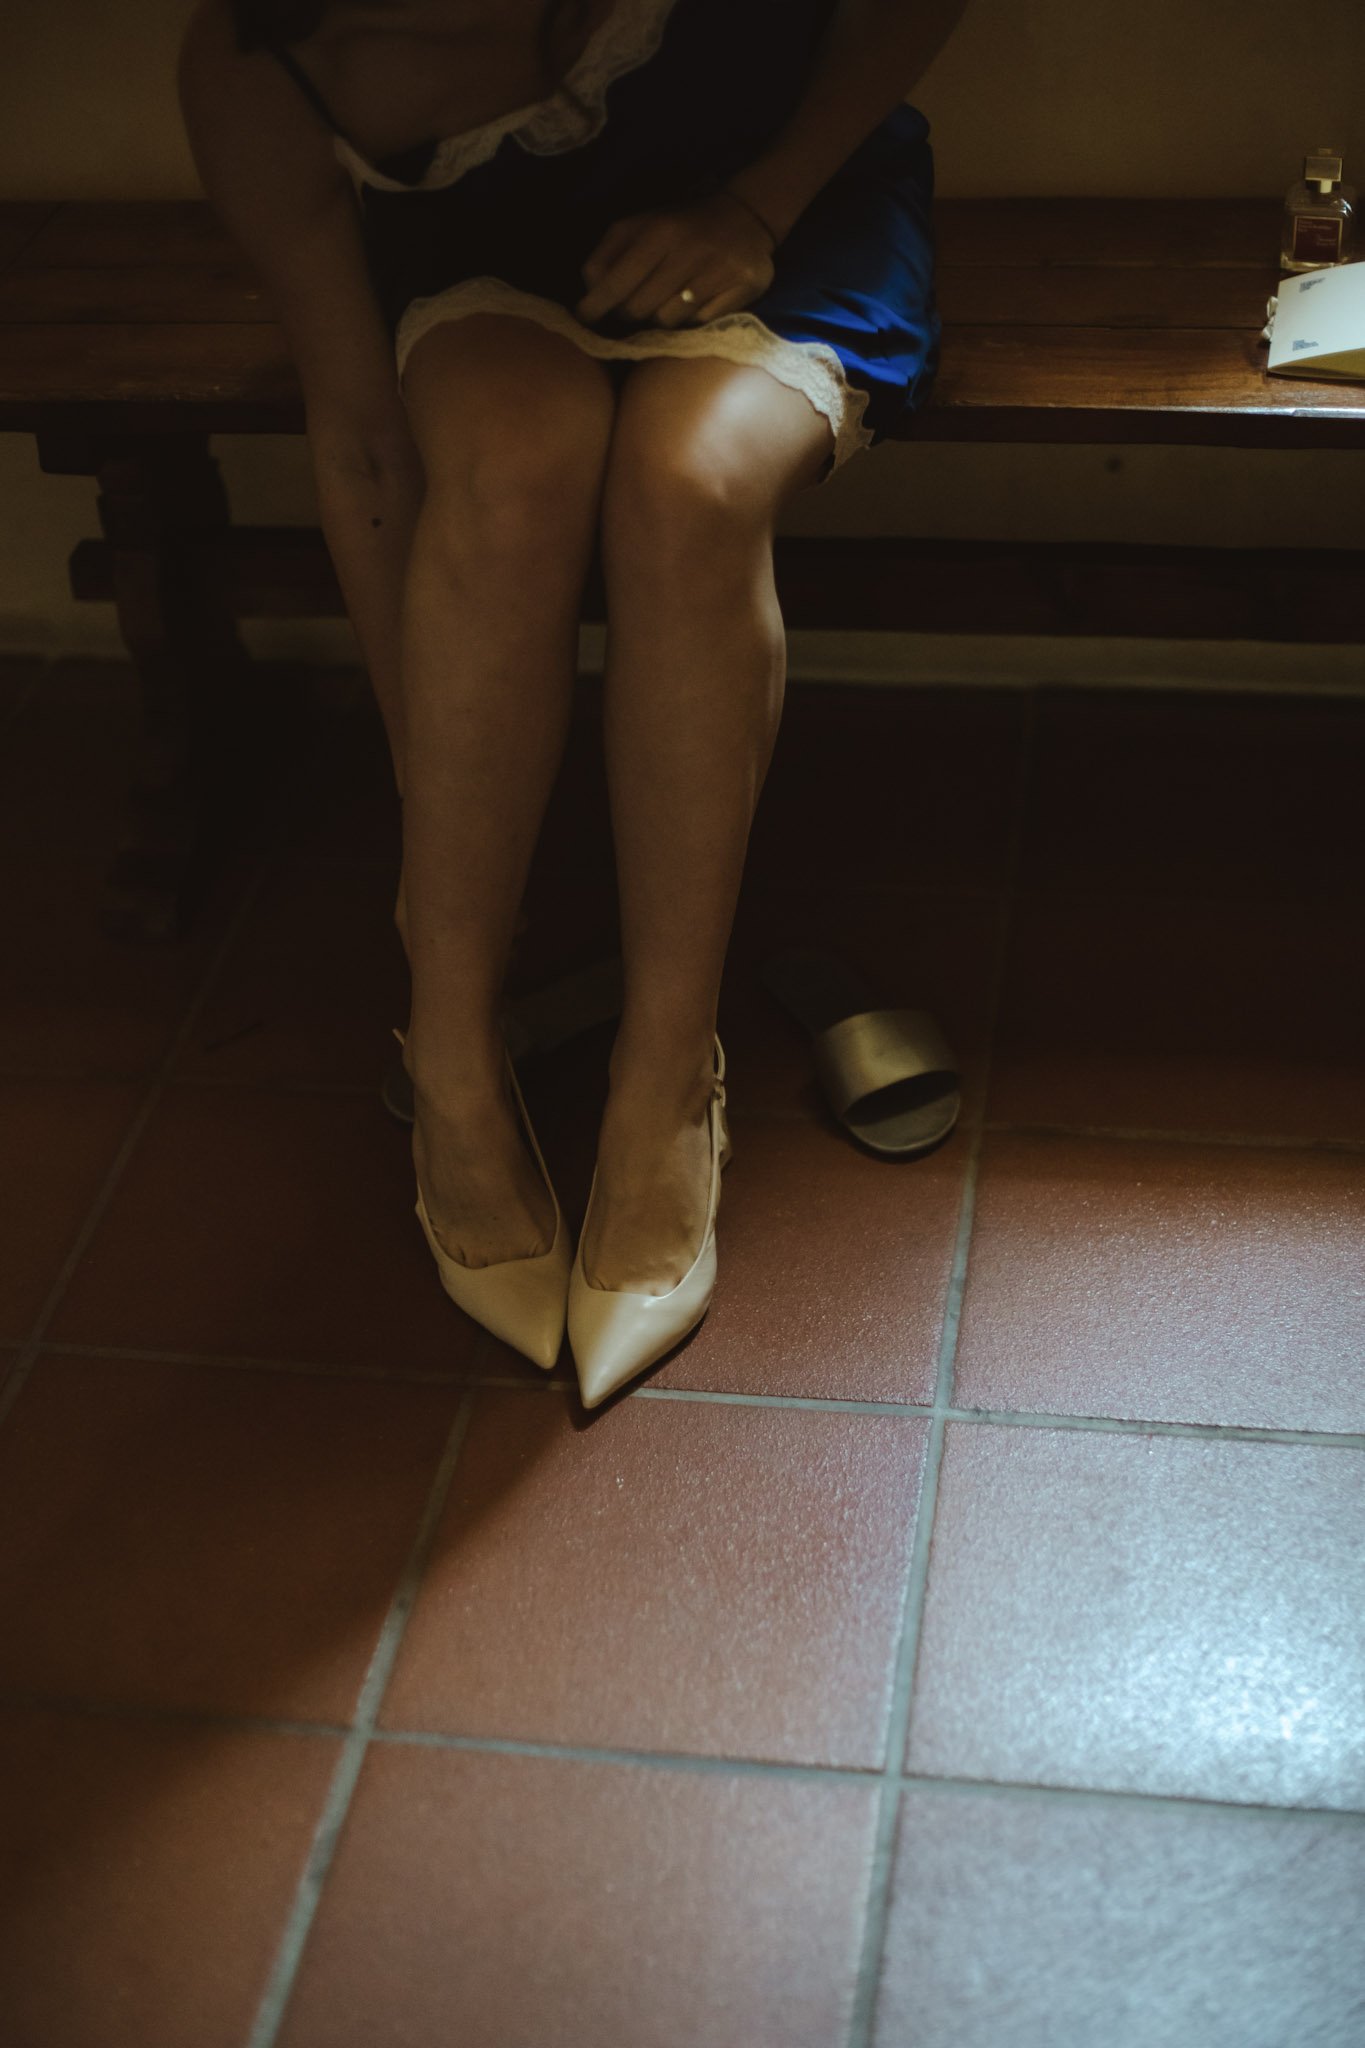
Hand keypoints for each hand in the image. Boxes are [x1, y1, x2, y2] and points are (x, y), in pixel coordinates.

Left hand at [575, 189, 775, 330]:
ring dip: (661, 316)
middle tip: (634, 304)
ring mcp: (719, 270)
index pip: (616, 281)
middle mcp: (689, 250)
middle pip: (638, 309)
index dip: (595, 305)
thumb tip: (590, 290)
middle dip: (629, 312)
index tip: (582, 318)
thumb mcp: (641, 225)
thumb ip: (609, 253)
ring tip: (670, 296)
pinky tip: (698, 299)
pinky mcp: (743, 287)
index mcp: (659, 231)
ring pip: (667, 321)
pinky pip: (700, 324)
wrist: (746, 215)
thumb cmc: (681, 226)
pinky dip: (692, 318)